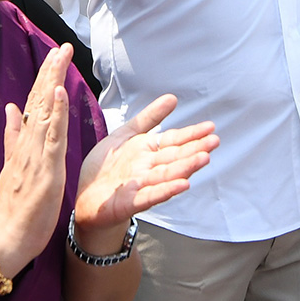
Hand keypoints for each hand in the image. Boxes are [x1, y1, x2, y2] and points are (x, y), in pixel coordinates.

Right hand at [0, 44, 74, 273]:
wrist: (6, 238)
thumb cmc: (16, 207)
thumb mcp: (15, 165)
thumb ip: (13, 136)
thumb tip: (10, 108)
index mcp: (24, 143)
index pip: (34, 103)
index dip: (45, 78)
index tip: (55, 55)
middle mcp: (28, 143)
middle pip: (39, 100)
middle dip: (51, 71)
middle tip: (63, 46)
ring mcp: (35, 154)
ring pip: (45, 111)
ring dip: (53, 82)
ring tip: (61, 57)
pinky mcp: (45, 167)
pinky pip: (52, 136)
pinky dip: (56, 113)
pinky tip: (60, 92)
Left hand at [73, 95, 217, 252]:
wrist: (84, 197)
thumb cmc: (107, 166)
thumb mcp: (126, 134)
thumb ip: (149, 118)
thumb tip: (173, 97)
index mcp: (149, 150)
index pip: (174, 140)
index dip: (192, 134)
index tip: (210, 127)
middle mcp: (149, 167)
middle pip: (175, 157)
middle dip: (195, 149)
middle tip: (215, 141)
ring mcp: (141, 185)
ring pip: (168, 174)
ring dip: (186, 168)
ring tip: (204, 158)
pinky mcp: (130, 202)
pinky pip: (150, 196)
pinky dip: (166, 190)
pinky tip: (182, 185)